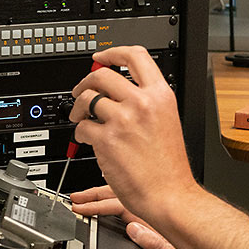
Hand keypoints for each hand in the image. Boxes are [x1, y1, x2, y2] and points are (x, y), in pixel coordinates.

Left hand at [68, 45, 198, 220]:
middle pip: (103, 75)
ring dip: (78, 107)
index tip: (101, 57)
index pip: (135, 56)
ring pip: (87, 98)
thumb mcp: (167, 121)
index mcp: (160, 95)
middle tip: (81, 91)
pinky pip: (82, 127)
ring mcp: (123, 120)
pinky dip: (80, 132)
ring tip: (79, 117)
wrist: (170, 195)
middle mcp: (142, 103)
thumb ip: (147, 102)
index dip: (113, 52)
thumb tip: (120, 91)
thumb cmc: (169, 167)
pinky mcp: (107, 139)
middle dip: (86, 82)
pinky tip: (87, 139)